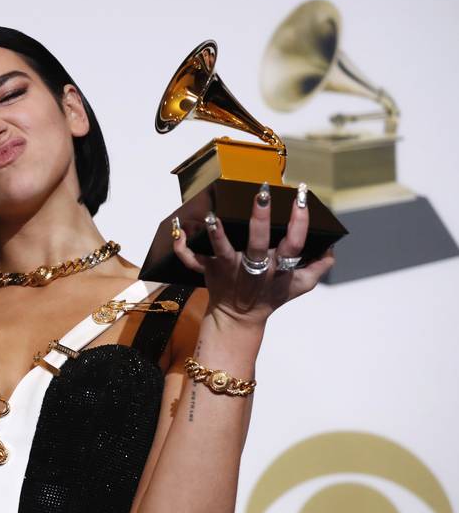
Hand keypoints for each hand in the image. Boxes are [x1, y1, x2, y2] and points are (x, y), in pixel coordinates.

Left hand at [173, 183, 334, 328]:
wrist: (239, 319)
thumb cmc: (269, 296)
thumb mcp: (299, 286)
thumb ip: (318, 267)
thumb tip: (332, 248)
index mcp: (278, 269)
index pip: (294, 244)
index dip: (300, 222)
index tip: (302, 198)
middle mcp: (254, 268)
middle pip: (259, 244)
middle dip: (260, 220)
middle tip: (263, 194)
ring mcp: (229, 269)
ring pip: (223, 251)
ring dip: (217, 234)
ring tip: (213, 215)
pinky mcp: (209, 271)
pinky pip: (193, 261)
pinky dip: (183, 248)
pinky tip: (180, 229)